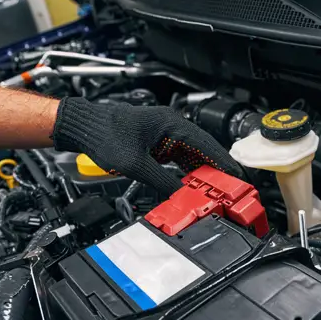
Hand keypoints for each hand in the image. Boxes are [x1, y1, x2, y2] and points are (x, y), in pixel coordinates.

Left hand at [51, 97, 242, 194]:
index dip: (223, 163)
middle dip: (216, 170)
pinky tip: (191, 184)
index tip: (236, 176)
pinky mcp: (157, 143)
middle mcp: (171, 126)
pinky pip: (178, 158)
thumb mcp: (135, 164)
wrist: (84, 127)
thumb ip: (161, 181)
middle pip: (202, 151)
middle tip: (229, 188)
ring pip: (191, 156)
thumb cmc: (104, 135)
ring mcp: (164, 134)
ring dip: (201, 172)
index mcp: (171, 124)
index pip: (206, 145)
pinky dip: (186, 172)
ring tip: (214, 190)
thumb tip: (180, 195)